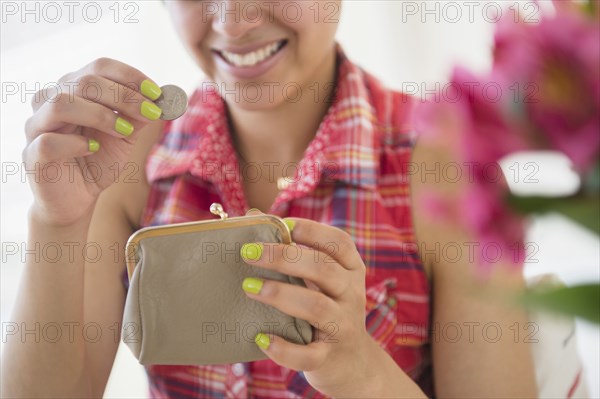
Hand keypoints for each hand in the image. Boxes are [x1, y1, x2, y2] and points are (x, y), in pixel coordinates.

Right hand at [23, 57, 163, 226]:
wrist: (78, 197)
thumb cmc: (99, 160)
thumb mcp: (125, 135)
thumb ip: (139, 116)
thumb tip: (162, 99)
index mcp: (75, 89)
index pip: (100, 68)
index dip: (130, 77)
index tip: (157, 94)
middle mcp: (51, 100)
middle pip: (85, 82)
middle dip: (124, 97)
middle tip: (150, 113)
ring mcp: (38, 126)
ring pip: (61, 103)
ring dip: (101, 115)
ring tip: (124, 131)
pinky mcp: (32, 154)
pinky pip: (49, 140)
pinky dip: (75, 143)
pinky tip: (93, 149)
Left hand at [240, 216, 375, 395]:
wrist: (352, 364)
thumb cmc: (326, 310)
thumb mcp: (320, 281)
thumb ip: (293, 251)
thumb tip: (253, 216)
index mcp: (351, 270)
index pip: (339, 243)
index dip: (312, 230)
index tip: (282, 225)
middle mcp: (351, 295)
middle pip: (323, 268)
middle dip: (284, 257)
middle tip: (248, 252)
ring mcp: (342, 327)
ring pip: (316, 306)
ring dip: (280, 294)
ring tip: (249, 288)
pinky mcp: (329, 358)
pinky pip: (307, 354)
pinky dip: (283, 348)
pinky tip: (261, 338)